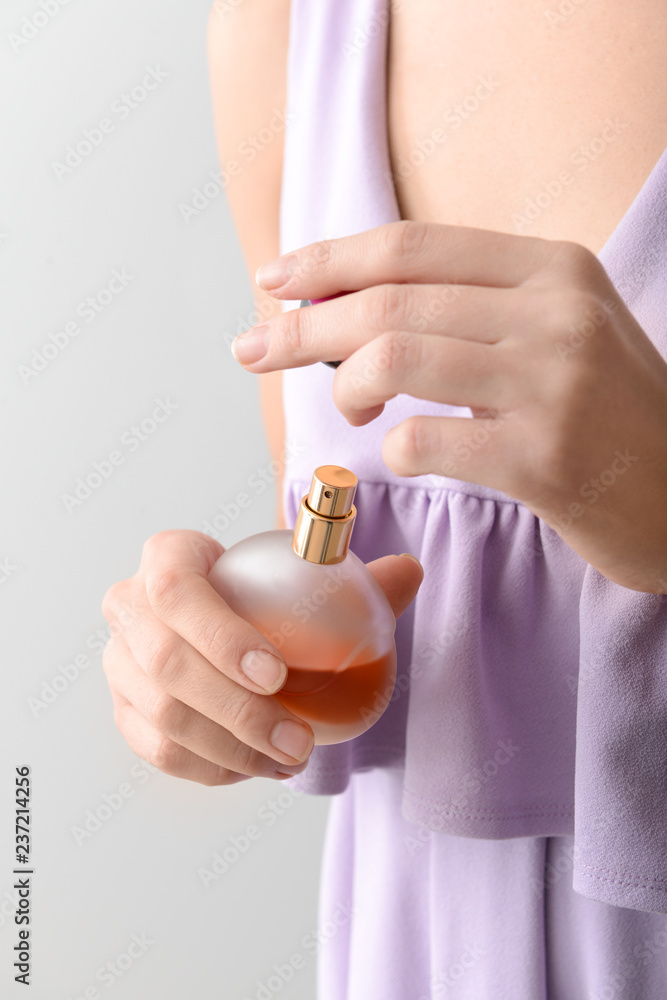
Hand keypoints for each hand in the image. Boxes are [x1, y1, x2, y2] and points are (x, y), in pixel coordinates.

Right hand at [101, 529, 422, 785]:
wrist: (225, 617)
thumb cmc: (267, 592)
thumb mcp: (304, 576)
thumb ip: (357, 578)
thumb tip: (409, 571)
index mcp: (166, 558)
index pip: (176, 589)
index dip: (219, 634)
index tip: (278, 674)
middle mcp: (129, 606)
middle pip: (166, 664)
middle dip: (237, 712)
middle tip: (298, 741)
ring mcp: (119, 662)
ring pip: (162, 716)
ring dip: (230, 749)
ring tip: (288, 759)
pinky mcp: (123, 709)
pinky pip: (159, 751)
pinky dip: (211, 767)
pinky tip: (257, 767)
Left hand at [231, 221, 666, 593]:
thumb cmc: (606, 415)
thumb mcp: (555, 332)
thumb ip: (466, 310)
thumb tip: (344, 309)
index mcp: (551, 268)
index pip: (412, 245)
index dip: (329, 260)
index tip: (273, 280)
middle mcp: (555, 313)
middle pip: (388, 300)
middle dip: (301, 326)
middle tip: (253, 352)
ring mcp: (553, 384)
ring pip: (394, 356)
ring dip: (343, 385)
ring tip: (352, 411)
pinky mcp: (544, 459)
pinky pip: (422, 441)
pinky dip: (391, 449)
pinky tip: (404, 454)